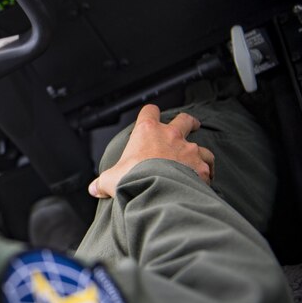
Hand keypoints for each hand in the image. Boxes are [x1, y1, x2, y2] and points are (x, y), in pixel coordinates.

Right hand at [88, 104, 214, 198]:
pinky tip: (203, 179)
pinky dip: (206, 172)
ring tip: (198, 161)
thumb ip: (103, 182)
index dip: (150, 113)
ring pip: (201, 145)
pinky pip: (207, 167)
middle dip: (189, 123)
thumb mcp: (111, 179)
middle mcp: (171, 136)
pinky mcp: (200, 167)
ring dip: (199, 152)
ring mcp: (188, 150)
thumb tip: (93, 189)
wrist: (156, 191)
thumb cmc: (133, 179)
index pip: (149, 111)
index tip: (151, 117)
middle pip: (185, 120)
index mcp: (147, 132)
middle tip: (191, 126)